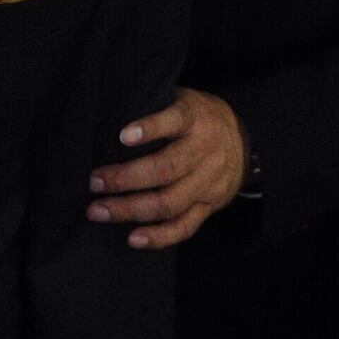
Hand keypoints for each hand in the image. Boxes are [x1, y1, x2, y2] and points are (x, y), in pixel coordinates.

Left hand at [88, 88, 248, 249]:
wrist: (245, 142)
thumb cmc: (197, 119)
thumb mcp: (182, 100)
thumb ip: (155, 107)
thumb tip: (106, 119)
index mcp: (196, 119)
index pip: (175, 119)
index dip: (150, 128)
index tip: (122, 136)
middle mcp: (205, 151)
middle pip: (166, 169)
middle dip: (125, 178)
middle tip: (94, 183)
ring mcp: (208, 182)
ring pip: (170, 202)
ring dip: (130, 209)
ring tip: (98, 210)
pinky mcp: (209, 206)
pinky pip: (184, 226)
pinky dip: (158, 236)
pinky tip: (132, 238)